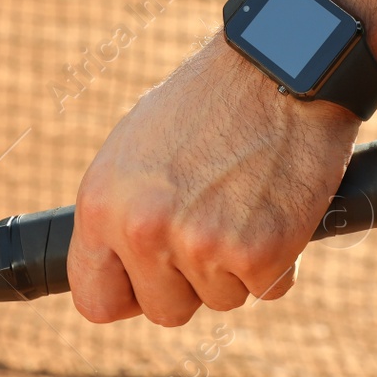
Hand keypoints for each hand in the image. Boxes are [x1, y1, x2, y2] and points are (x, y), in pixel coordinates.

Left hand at [67, 36, 361, 325]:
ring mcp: (201, 245)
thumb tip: (116, 265)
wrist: (279, 66)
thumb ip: (121, 212)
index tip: (151, 280)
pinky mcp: (259, 253)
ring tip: (246, 202)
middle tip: (214, 226)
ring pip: (220, 301)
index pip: (95, 300)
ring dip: (238, 266)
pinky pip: (269, 289)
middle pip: (164, 311)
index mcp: (101, 203)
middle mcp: (143, 230)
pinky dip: (281, 259)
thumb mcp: (136, 150)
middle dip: (192, 282)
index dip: (128, 293)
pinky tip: (276, 207)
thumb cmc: (210, 101)